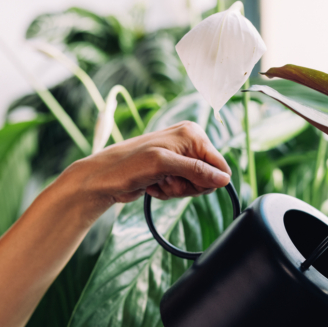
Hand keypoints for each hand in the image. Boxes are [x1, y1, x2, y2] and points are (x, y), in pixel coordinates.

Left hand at [64, 121, 232, 215]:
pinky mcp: (170, 171)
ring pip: (195, 187)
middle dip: (188, 186)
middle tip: (168, 180)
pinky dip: (168, 192)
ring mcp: (179, 158)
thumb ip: (197, 171)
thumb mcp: (165, 165)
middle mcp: (188, 144)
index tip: (186, 181)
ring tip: (157, 181)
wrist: (103, 178)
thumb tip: (224, 179)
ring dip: (176, 190)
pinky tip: (153, 185)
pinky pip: (181, 189)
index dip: (207, 181)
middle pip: (208, 178)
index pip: (220, 166)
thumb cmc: (128, 165)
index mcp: (192, 134)